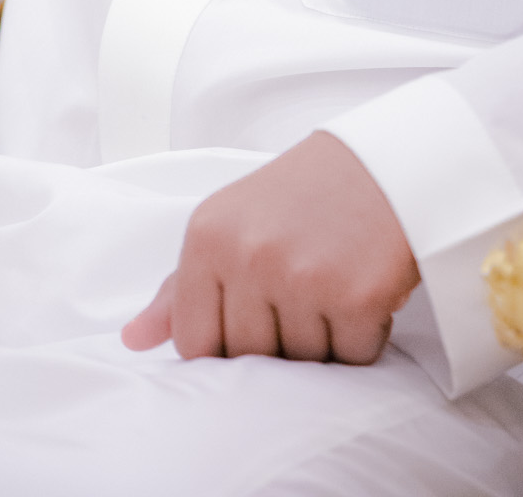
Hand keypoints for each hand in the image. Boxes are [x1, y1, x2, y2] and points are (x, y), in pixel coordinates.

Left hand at [122, 130, 419, 364]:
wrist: (389, 159)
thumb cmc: (306, 194)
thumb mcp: (231, 222)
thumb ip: (181, 286)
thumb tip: (133, 340)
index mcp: (207, 237)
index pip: (195, 344)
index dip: (228, 342)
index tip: (257, 313)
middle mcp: (248, 255)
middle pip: (248, 359)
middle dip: (279, 340)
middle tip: (305, 290)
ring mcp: (301, 276)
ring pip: (300, 364)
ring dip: (323, 339)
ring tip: (335, 283)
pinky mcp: (355, 296)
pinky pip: (350, 359)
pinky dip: (363, 337)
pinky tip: (365, 291)